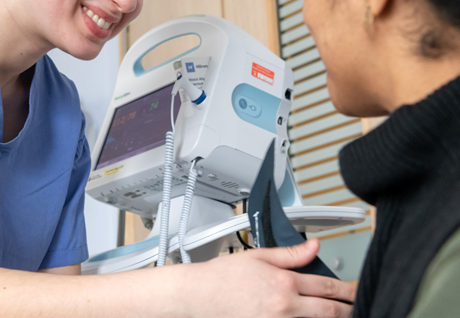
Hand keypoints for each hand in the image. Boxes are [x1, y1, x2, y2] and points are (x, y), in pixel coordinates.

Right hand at [181, 239, 354, 317]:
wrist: (199, 297)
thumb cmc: (223, 277)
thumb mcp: (258, 256)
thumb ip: (290, 254)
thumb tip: (314, 246)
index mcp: (284, 283)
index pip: (327, 287)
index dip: (347, 290)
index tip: (357, 290)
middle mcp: (285, 307)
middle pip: (330, 311)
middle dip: (348, 308)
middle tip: (358, 305)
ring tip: (341, 313)